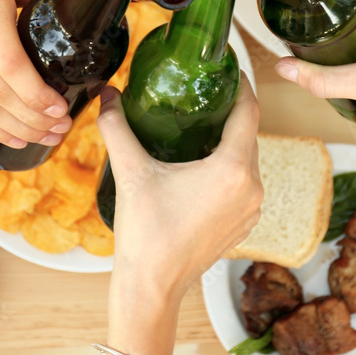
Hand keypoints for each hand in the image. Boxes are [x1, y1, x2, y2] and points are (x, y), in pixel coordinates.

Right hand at [96, 76, 262, 295]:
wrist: (152, 286)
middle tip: (205, 91)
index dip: (241, 85)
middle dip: (230, 110)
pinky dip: (230, 166)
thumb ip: (116, 127)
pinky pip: (244, 183)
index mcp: (232, 170)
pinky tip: (204, 161)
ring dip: (230, 139)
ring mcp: (251, 208)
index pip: (249, 111)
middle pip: (248, 134)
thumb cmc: (146, 234)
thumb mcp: (131, 173)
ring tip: (203, 122)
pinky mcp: (244, 223)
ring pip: (247, 159)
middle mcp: (251, 187)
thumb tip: (104, 94)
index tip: (228, 68)